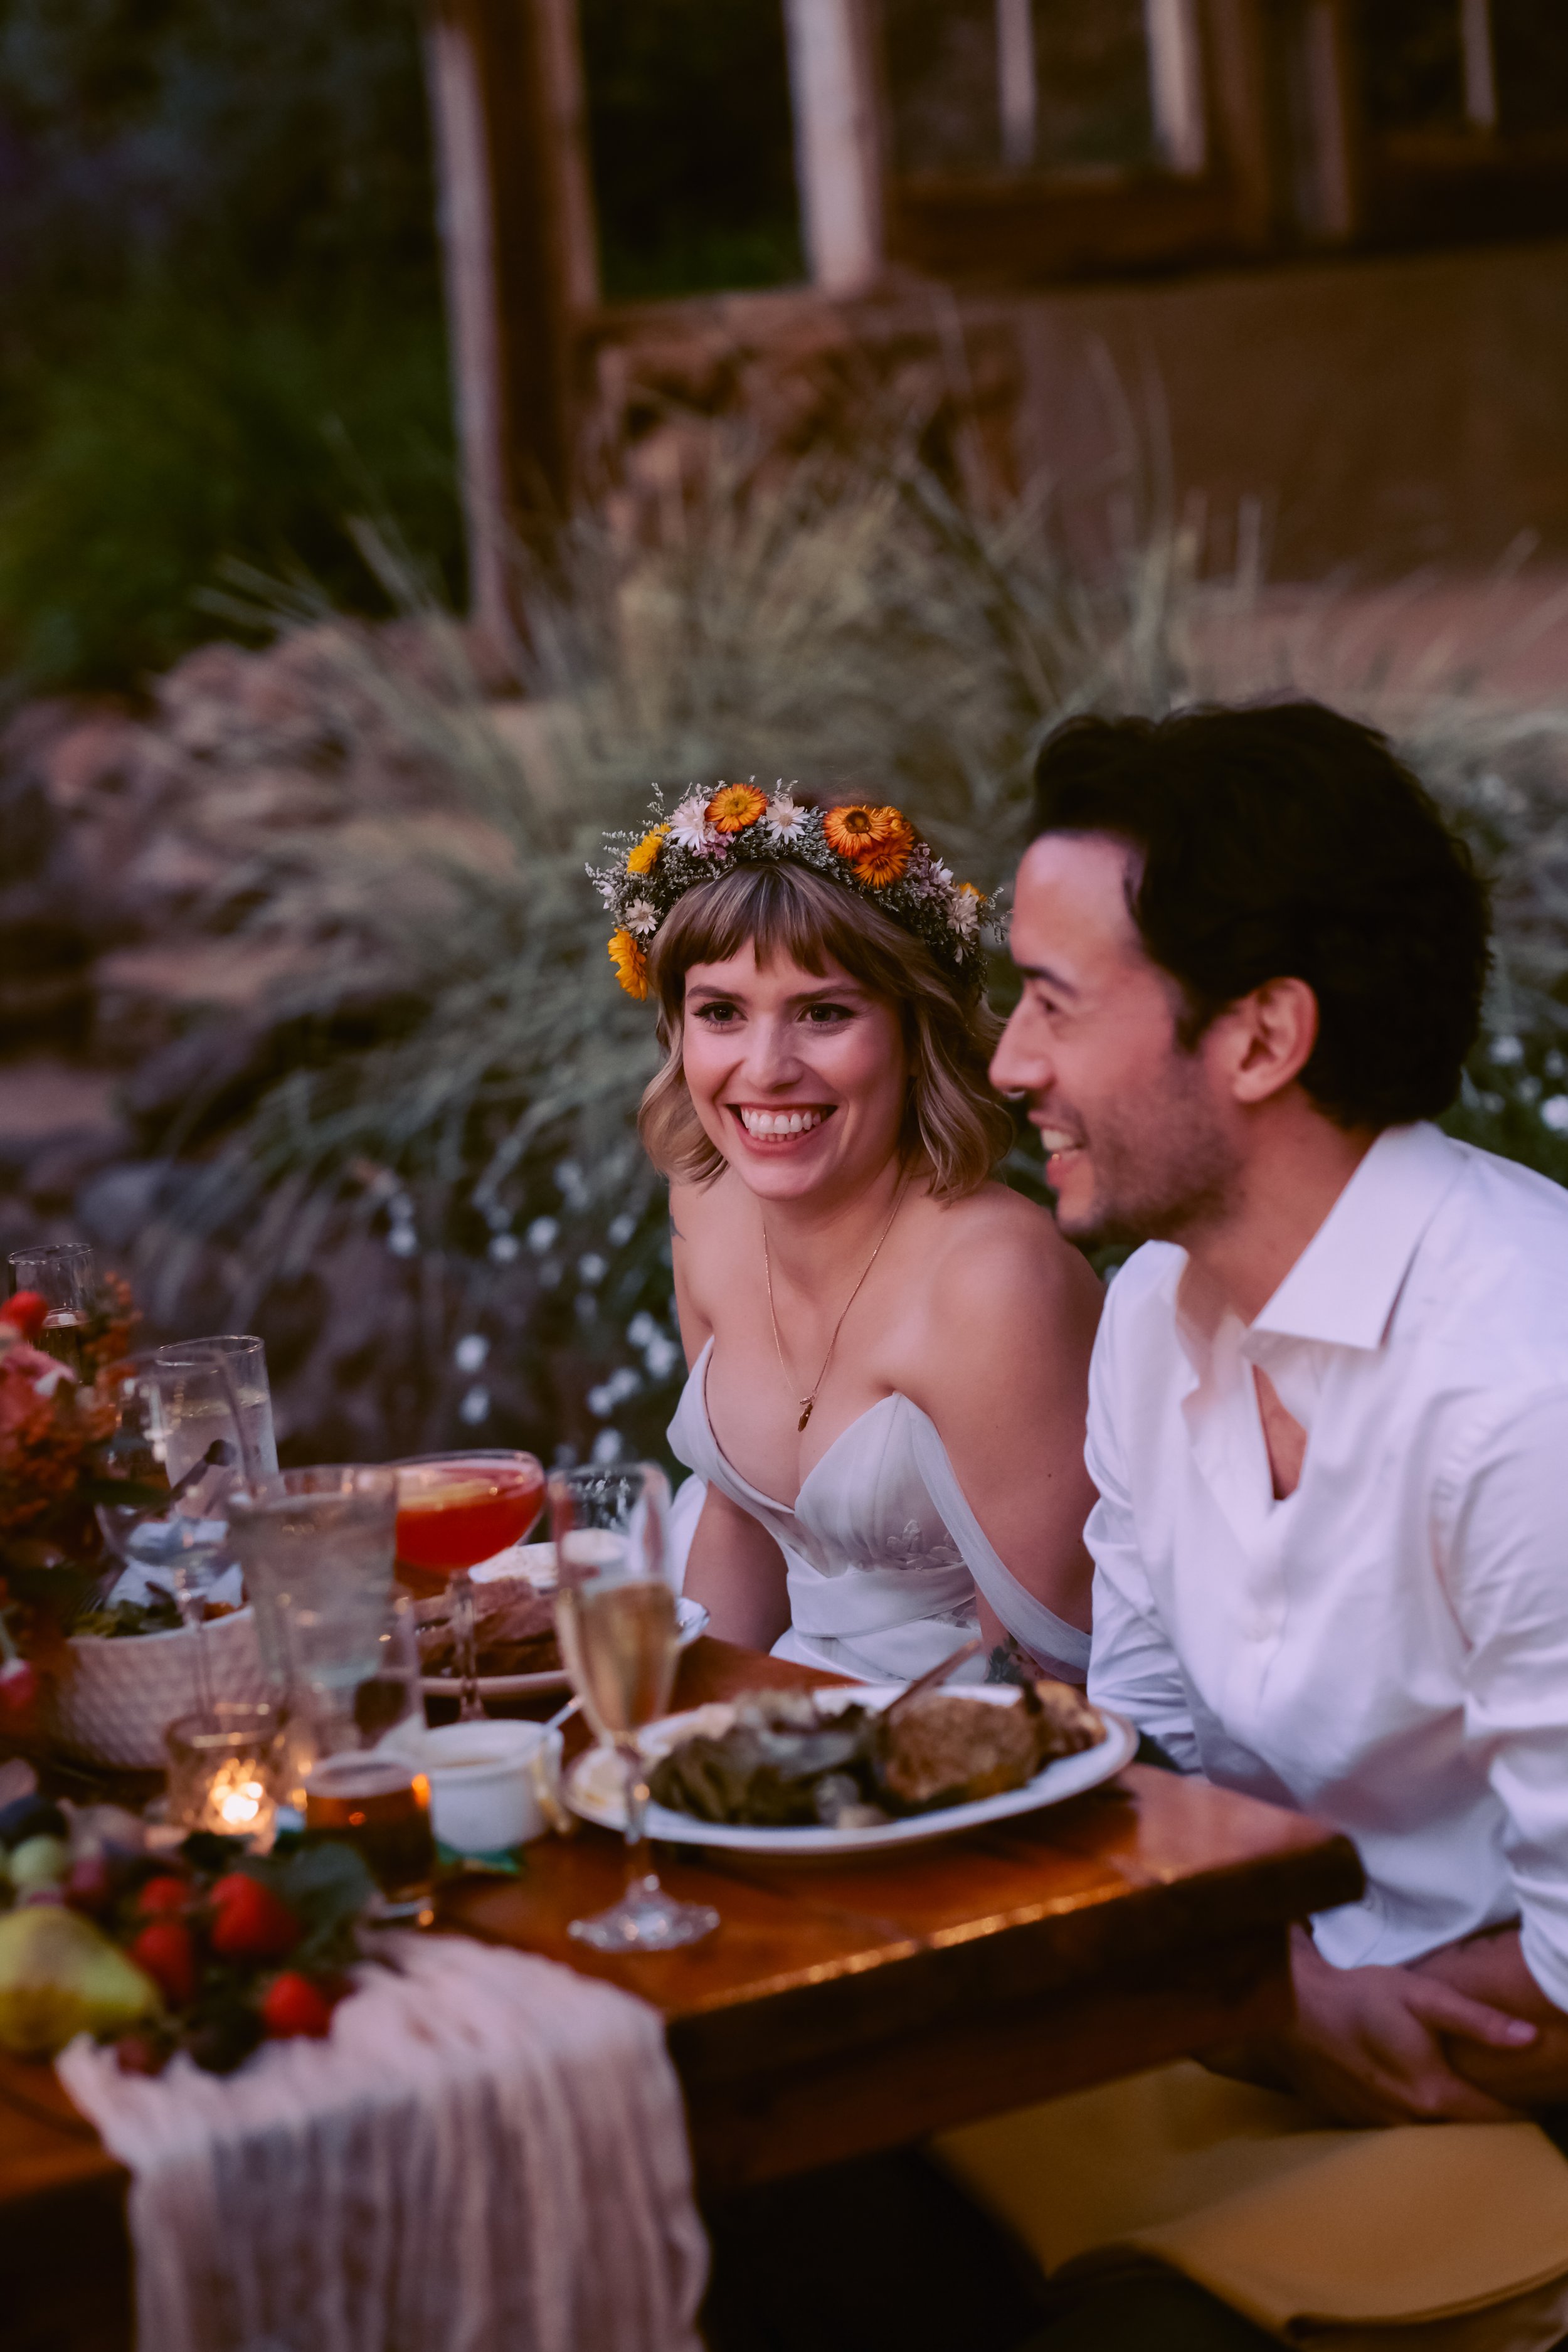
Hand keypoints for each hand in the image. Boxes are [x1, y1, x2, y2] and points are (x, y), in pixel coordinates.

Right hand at [1277, 1929, 1534, 2124]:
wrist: (1289, 2008)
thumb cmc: (1360, 1997)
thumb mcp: (1423, 1996)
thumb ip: (1478, 2021)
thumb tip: (1530, 2039)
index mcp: (1433, 2095)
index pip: (1494, 2119)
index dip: (1518, 2111)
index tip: (1531, 2100)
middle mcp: (1408, 2122)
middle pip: (1462, 2132)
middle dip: (1481, 2118)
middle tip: (1490, 2093)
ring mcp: (1377, 2127)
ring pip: (1427, 2135)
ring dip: (1442, 2121)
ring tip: (1446, 2092)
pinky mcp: (1351, 2122)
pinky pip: (1394, 2130)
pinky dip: (1406, 2116)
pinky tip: (1400, 2089)